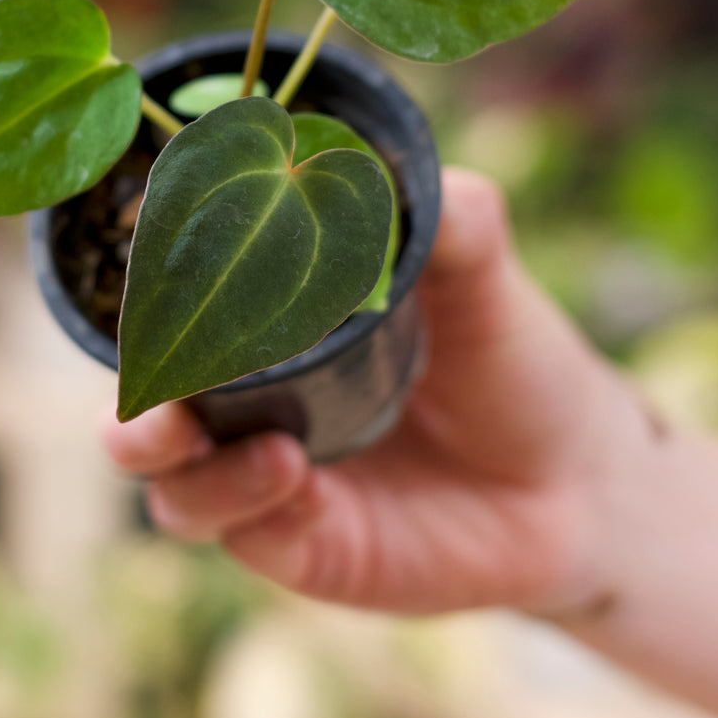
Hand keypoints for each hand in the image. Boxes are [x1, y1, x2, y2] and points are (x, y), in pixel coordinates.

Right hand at [102, 168, 648, 615]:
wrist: (580, 479)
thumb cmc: (515, 364)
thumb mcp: (486, 284)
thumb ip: (451, 222)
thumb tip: (408, 166)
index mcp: (272, 334)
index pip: (173, 322)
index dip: (145, 307)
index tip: (155, 279)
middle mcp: (254, 412)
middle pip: (143, 419)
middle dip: (137, 413)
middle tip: (162, 401)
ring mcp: (274, 486)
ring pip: (177, 494)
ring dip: (201, 476)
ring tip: (278, 452)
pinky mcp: (309, 551)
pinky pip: (251, 540)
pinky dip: (259, 511)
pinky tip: (302, 483)